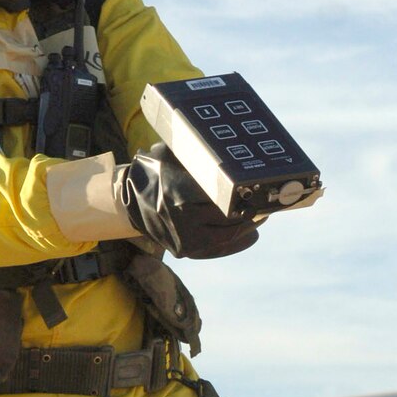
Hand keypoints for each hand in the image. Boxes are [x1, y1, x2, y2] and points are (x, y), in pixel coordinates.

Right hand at [112, 145, 259, 259]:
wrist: (131, 201)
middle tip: (265, 201)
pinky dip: (236, 241)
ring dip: (248, 226)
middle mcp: (182, 218)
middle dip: (249, 210)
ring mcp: (183, 238)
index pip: (221, 196)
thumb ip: (196, 153)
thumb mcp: (172, 153)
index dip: (244, 193)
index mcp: (179, 191)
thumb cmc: (157, 171)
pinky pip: (218, 249)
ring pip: (227, 236)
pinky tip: (250, 232)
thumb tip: (230, 145)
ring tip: (261, 216)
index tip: (259, 187)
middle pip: (229, 218)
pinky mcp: (184, 251)